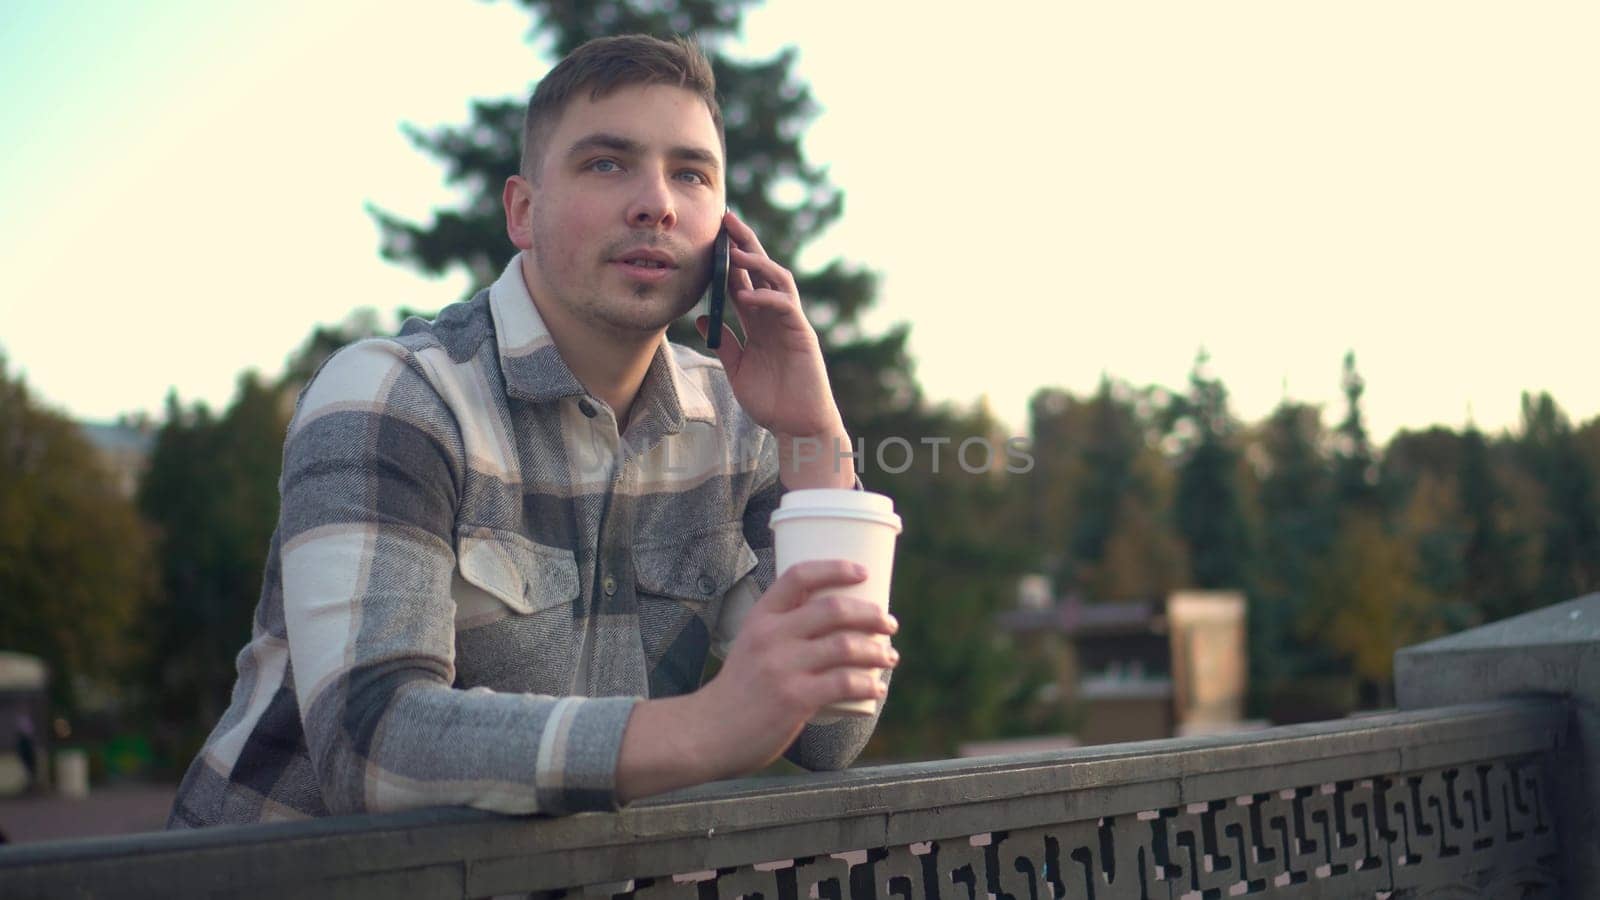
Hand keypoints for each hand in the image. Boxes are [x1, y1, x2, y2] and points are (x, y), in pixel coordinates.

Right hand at [692, 560, 898, 777]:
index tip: (863, 572)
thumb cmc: (741, 689)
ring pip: (845, 646)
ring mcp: (782, 667)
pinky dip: (868, 684)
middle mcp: (770, 636)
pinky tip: (877, 688)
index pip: (799, 575)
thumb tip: (838, 623)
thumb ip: (784, 631)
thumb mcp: (751, 645)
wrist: (711, 732)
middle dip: (871, 614)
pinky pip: (844, 683)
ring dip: (877, 650)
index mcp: (761, 616)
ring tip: (890, 657)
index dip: (836, 568)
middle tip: (889, 624)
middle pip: (833, 609)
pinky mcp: (794, 698)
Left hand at [694, 210, 844, 442]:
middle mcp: (774, 315)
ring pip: (777, 279)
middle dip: (744, 242)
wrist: (798, 426)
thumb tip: (701, 318)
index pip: (742, 279)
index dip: (727, 256)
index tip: (710, 233)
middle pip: (761, 268)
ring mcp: (790, 323)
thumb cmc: (771, 401)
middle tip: (727, 217)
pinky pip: (786, 306)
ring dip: (757, 262)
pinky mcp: (802, 335)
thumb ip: (724, 342)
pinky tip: (747, 294)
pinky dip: (766, 297)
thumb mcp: (737, 369)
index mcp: (758, 321)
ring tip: (735, 250)